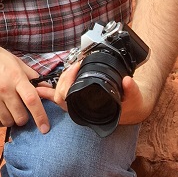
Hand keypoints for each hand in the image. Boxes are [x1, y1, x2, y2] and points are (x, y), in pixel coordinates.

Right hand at [0, 40, 49, 132]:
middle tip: (21, 111)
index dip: (40, 116)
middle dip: (24, 118)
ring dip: (11, 119)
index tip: (45, 127)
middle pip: (20, 116)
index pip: (32, 100)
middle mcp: (4, 88)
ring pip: (7, 121)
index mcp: (16, 77)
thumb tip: (46, 89)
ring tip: (8, 109)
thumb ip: (32, 76)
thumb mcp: (17, 62)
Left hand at [37, 64, 153, 124]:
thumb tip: (127, 81)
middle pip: (60, 97)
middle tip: (75, 64)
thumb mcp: (135, 97)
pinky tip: (42, 87)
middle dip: (64, 78)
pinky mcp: (78, 101)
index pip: (70, 101)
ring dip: (55, 84)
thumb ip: (132, 90)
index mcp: (93, 112)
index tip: (77, 67)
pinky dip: (50, 92)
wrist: (132, 108)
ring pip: (58, 97)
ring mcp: (78, 106)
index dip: (68, 83)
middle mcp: (82, 110)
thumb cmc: (131, 104)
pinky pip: (61, 98)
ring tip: (60, 70)